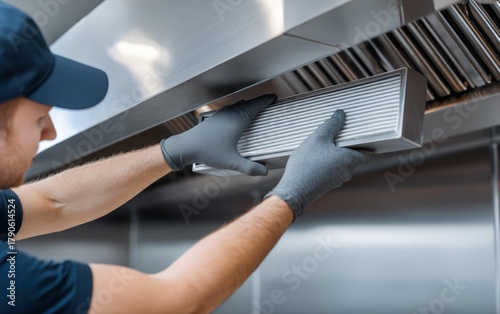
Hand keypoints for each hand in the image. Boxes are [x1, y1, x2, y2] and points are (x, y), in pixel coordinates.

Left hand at [161, 94, 276, 175]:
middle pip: (249, 103)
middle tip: (269, 104)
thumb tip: (265, 172)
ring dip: (249, 105)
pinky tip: (238, 116)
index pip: (256, 105)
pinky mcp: (215, 118)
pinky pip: (231, 109)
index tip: (274, 98)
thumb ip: (250, 168)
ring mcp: (221, 114)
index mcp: (238, 119)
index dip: (266, 100)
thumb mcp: (231, 162)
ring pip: (239, 105)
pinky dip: (239, 109)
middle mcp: (230, 113)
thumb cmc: (207, 151)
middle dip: (260, 102)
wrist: (186, 146)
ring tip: (256, 109)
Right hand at [265, 110, 372, 218]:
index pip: (367, 154)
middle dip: (345, 148)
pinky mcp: (327, 185)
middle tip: (334, 138)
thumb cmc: (307, 165)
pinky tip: (313, 160)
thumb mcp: (319, 137)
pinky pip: (331, 171)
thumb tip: (340, 115)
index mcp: (350, 160)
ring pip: (341, 164)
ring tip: (320, 148)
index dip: (366, 145)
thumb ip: (332, 124)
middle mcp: (347, 172)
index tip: (361, 138)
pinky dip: (326, 164)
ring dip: (334, 156)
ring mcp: (337, 180)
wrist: (294, 189)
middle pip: (352, 157)